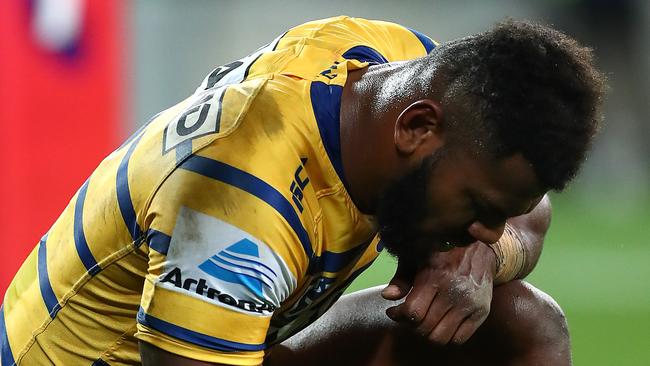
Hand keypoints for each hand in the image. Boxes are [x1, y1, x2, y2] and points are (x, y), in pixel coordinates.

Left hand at [381, 242, 496, 344]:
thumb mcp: (417, 258)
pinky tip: (442, 324)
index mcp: (435, 276)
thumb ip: (401, 278)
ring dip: (428, 333)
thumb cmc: (442, 253)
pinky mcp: (482, 312)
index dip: (399, 316)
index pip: (413, 312)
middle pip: (425, 328)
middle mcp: (454, 291)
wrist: (480, 249)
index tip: (394, 311)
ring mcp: (470, 303)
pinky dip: (447, 337)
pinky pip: (459, 339)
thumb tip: (387, 296)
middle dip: (412, 325)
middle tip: (410, 317)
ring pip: (441, 338)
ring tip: (426, 321)